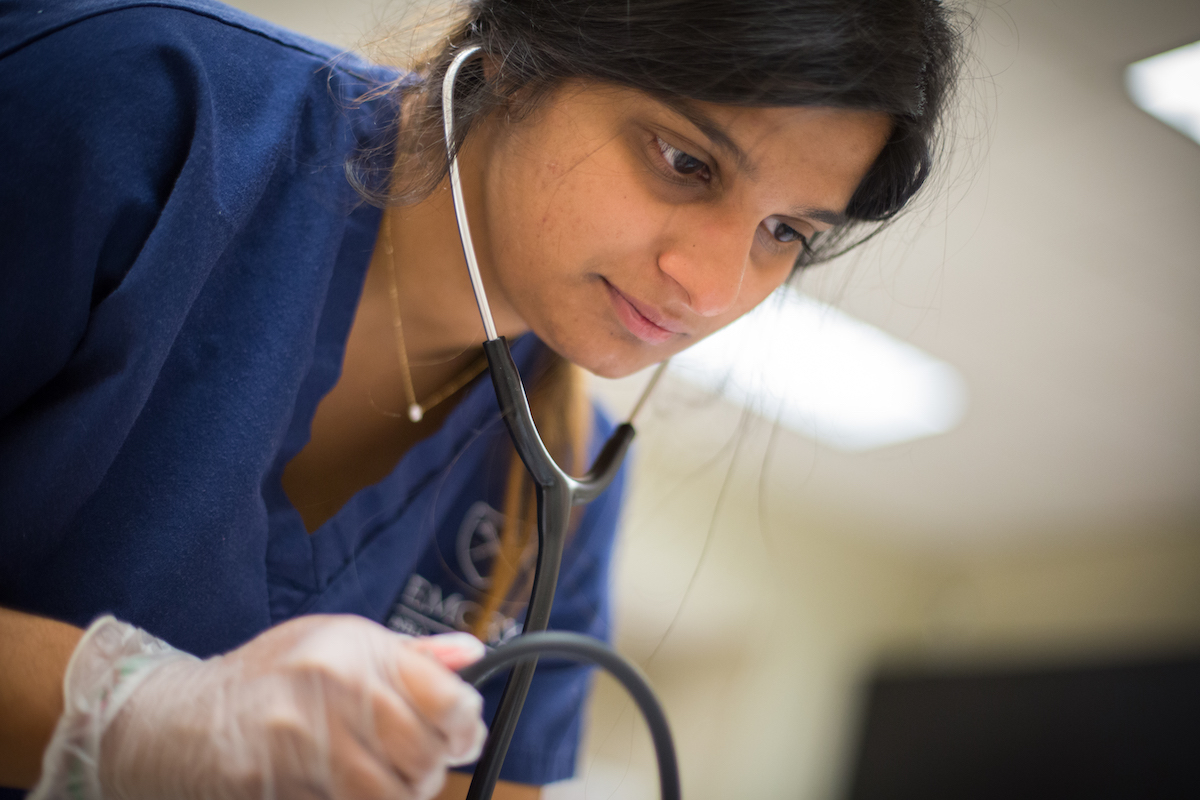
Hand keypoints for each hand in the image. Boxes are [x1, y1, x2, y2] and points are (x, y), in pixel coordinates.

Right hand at [34, 615, 487, 799]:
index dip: (465, 727)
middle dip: (429, 770)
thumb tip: (471, 655)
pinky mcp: (278, 786)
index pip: (447, 700)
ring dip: (397, 794)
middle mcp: (333, 691)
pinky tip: (343, 788)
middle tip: (412, 765)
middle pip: (425, 756)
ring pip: (393, 794)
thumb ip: (409, 656)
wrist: (178, 721)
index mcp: (354, 650)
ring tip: (379, 781)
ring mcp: (304, 743)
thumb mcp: (338, 644)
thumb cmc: (266, 680)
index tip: (461, 735)